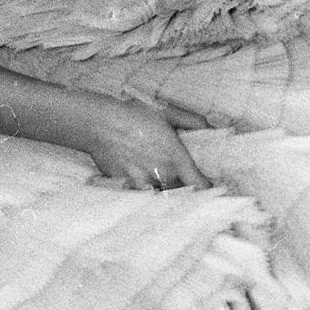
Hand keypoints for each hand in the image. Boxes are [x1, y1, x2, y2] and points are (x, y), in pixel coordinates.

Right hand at [83, 96, 210, 190]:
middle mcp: (163, 173)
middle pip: (183, 195)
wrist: (99, 123)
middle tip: (186, 187)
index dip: (208, 191)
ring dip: (166, 193)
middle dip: (186, 192)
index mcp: (176, 157)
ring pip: (163, 196)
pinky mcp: (127, 187)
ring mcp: (144, 183)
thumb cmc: (133, 115)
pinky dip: (146, 194)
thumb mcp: (166, 112)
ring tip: (162, 184)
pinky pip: (143, 196)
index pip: (200, 185)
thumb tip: (210, 127)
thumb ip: (192, 121)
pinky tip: (144, 185)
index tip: (209, 190)